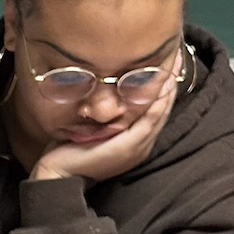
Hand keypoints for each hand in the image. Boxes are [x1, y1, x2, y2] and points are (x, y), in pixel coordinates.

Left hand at [29, 71, 177, 185]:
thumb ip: (104, 115)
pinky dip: (158, 101)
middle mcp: (141, 146)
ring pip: (160, 113)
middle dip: (169, 85)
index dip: (162, 91)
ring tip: (173, 65)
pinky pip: (150, 119)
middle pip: (162, 111)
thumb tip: (107, 91)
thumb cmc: (68, 150)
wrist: (56, 175)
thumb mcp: (91, 129)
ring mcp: (138, 147)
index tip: (165, 67)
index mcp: (134, 143)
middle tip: (176, 59)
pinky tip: (162, 85)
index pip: (155, 113)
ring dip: (167, 90)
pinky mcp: (129, 146)